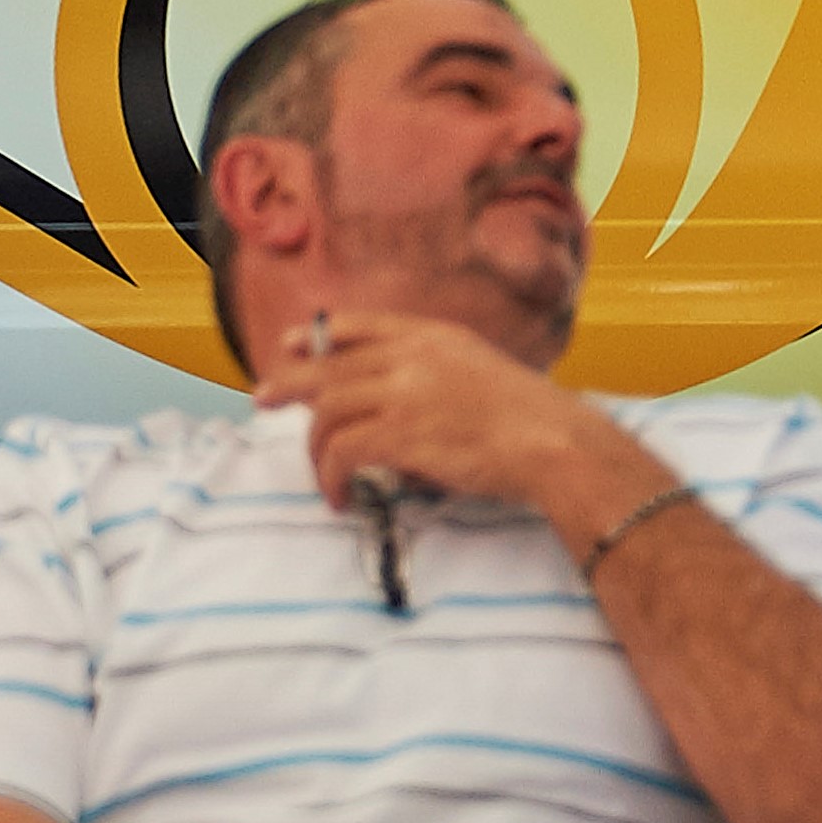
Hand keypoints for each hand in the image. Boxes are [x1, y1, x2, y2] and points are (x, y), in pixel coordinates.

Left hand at [280, 307, 616, 521]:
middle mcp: (413, 356)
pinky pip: (342, 452)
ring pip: (327, 412)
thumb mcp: (482, 373)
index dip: (319, 335)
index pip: (360, 326)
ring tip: (323, 477)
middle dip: (290, 383)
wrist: (557, 443)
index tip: (292, 345)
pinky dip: (332, 477)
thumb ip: (438, 377)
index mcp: (434, 336)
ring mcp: (404, 393)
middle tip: (264, 399)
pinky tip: (341, 496)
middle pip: (329, 366)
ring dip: (316, 449)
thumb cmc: (534, 420)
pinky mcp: (400, 434)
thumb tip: (397, 412)